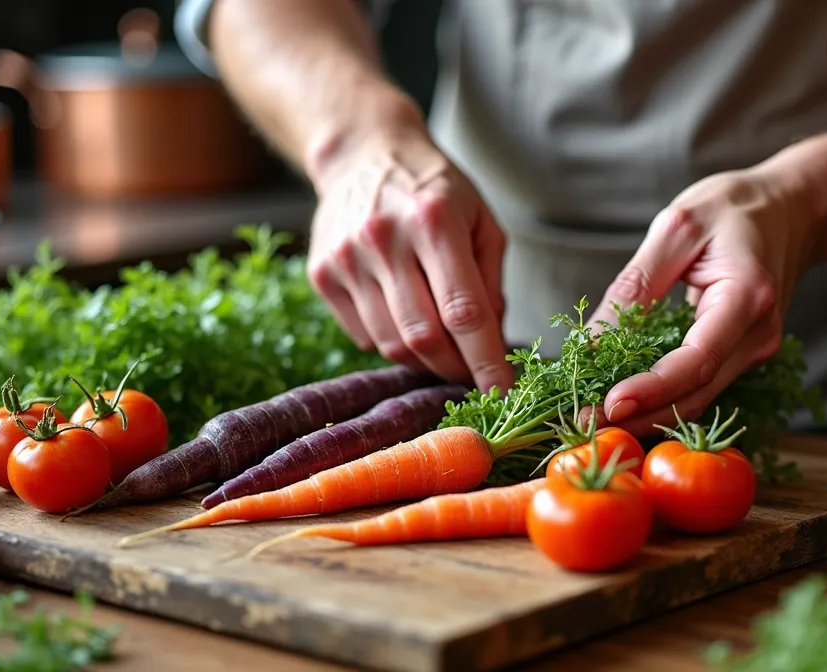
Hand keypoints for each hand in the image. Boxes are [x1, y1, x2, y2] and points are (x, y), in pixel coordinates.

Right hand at [305, 130, 513, 393]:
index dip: (486, 359)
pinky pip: (363, 335)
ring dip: (423, 360)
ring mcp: (347, 258)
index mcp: (435, 221)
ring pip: (391, 343)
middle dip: (455, 368)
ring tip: (442, 347)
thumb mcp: (480, 219)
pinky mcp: (322, 273)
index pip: (464, 311)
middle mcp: (385, 239)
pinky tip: (403, 316)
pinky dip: (390, 341)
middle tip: (472, 373)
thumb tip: (493, 341)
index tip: (504, 391)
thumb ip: (491, 280)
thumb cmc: (434, 190)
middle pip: (424, 336)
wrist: (363, 153)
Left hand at [588, 162, 820, 435]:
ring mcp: (754, 351)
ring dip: (645, 414)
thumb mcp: (677, 229)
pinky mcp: (742, 355)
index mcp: (747, 298)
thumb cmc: (734, 209)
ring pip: (696, 398)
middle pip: (696, 394)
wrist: (792, 209)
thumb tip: (589, 343)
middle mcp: (758, 336)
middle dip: (638, 416)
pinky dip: (660, 397)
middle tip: (581, 423)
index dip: (653, 389)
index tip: (609, 403)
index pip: (697, 360)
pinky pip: (698, 385)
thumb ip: (635, 286)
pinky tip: (622, 400)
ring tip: (591, 418)